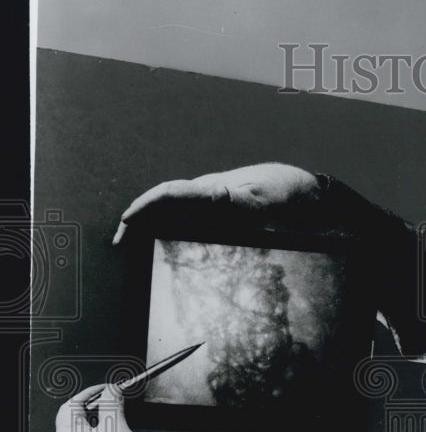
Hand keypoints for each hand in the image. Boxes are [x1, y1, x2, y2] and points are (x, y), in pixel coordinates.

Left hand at [53, 384, 153, 431]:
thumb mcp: (117, 426)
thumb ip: (112, 402)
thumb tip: (111, 390)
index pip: (70, 406)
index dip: (90, 393)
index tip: (106, 389)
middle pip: (74, 421)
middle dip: (95, 408)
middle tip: (113, 401)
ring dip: (99, 422)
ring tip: (118, 417)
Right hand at [113, 163, 321, 244]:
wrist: (299, 191)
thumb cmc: (281, 195)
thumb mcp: (263, 201)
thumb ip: (239, 200)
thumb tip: (214, 194)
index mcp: (212, 189)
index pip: (170, 193)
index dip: (145, 206)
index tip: (126, 221)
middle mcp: (206, 192)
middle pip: (163, 202)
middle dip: (139, 218)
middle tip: (119, 241)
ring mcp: (210, 201)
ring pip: (172, 210)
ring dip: (150, 224)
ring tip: (131, 242)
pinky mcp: (217, 210)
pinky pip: (186, 217)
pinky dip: (168, 227)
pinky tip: (162, 240)